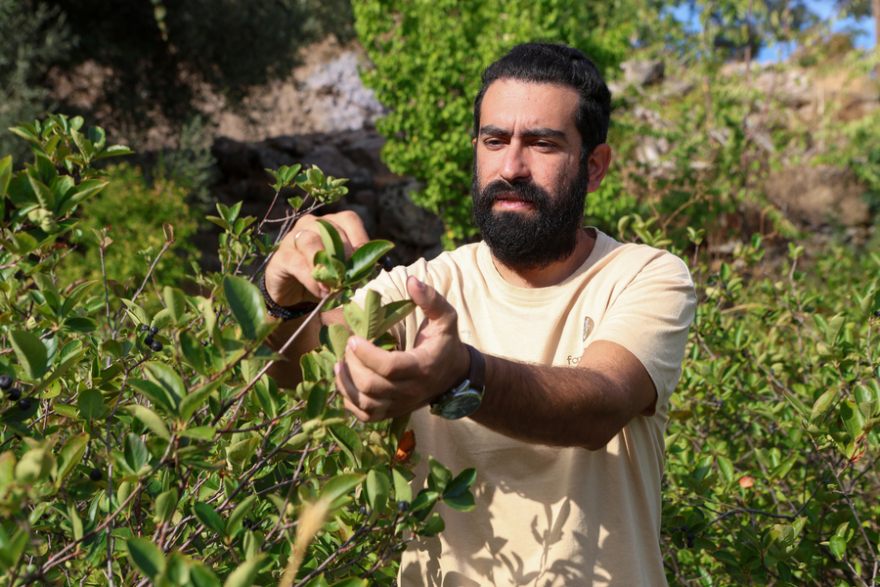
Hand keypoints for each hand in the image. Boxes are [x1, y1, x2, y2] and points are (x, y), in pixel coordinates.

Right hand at [264, 210, 368, 305]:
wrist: (293, 294)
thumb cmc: (323, 278)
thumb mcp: (342, 272)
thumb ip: (354, 268)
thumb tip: (369, 272)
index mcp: (330, 223)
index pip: (348, 220)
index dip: (360, 239)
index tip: (367, 262)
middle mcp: (311, 224)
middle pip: (331, 230)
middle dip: (344, 256)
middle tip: (351, 278)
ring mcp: (293, 237)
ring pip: (310, 241)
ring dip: (326, 265)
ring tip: (335, 286)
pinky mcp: (281, 256)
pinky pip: (297, 263)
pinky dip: (312, 279)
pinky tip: (321, 292)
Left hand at [334, 277, 470, 421]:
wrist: (454, 375)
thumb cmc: (446, 343)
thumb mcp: (446, 318)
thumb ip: (430, 299)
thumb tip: (412, 281)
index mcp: (423, 367)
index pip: (389, 367)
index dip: (367, 354)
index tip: (354, 338)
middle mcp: (412, 391)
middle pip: (372, 387)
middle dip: (353, 366)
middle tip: (348, 347)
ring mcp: (401, 405)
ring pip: (366, 404)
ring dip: (347, 385)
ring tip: (340, 363)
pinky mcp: (393, 412)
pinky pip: (366, 416)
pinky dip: (350, 403)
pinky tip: (345, 382)